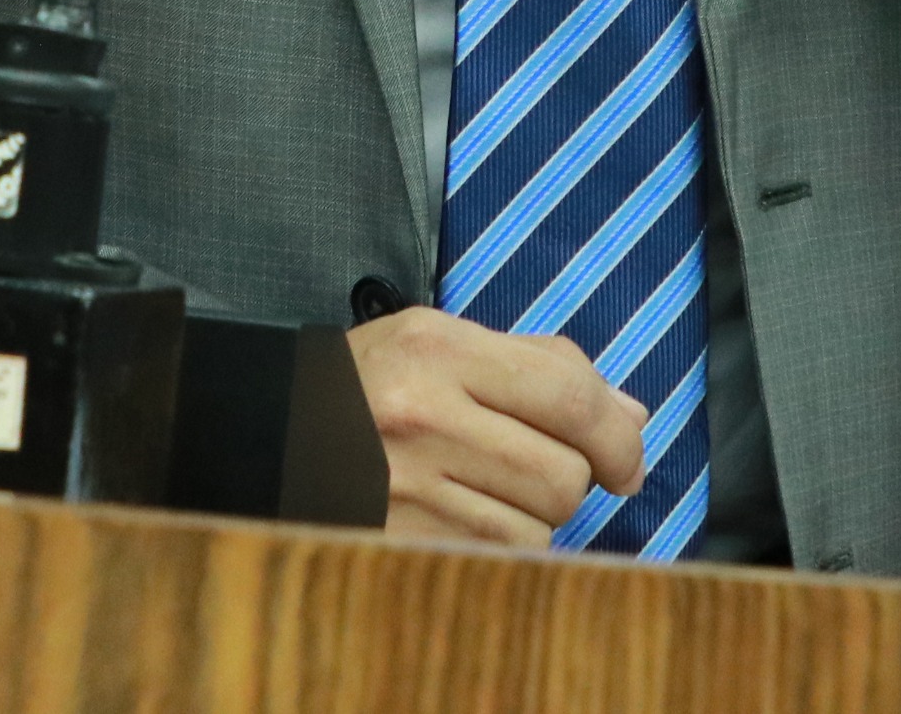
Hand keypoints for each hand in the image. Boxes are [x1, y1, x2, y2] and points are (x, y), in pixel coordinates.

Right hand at [345, 303, 645, 545]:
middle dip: (572, 480)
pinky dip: (503, 546)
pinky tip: (467, 516)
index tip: (626, 461)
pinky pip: (497, 559)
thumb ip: (542, 366)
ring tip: (488, 487)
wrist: (269, 431)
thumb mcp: (442, 341)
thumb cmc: (371, 382)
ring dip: (535, 516)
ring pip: (536, 527)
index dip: (618, 437)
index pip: (570, 396)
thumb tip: (630, 417)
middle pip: (562, 475)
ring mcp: (404, 485)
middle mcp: (421, 414)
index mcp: (438, 347)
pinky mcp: (394, 540)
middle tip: (541, 469)